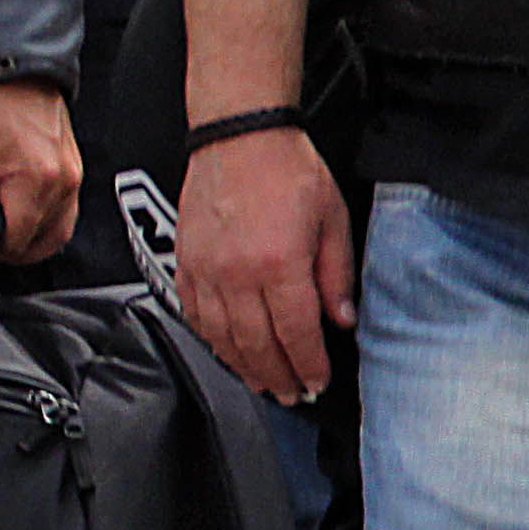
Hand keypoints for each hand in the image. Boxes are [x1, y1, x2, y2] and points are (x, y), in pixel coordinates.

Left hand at [0, 68, 80, 266]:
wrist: (10, 60)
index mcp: (38, 181)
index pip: (15, 245)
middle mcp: (64, 182)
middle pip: (37, 244)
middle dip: (4, 238)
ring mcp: (73, 175)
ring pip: (52, 231)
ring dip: (21, 230)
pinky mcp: (72, 167)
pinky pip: (60, 211)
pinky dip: (36, 216)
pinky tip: (11, 195)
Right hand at [176, 127, 351, 405]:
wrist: (238, 134)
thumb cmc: (286, 168)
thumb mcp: (333, 219)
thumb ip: (337, 276)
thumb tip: (342, 319)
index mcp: (280, 264)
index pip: (297, 334)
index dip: (309, 366)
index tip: (317, 382)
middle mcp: (238, 274)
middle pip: (258, 345)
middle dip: (278, 377)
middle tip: (291, 394)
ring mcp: (206, 270)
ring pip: (222, 338)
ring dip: (244, 366)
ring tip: (262, 382)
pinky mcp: (186, 262)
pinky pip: (195, 314)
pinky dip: (212, 339)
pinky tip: (226, 349)